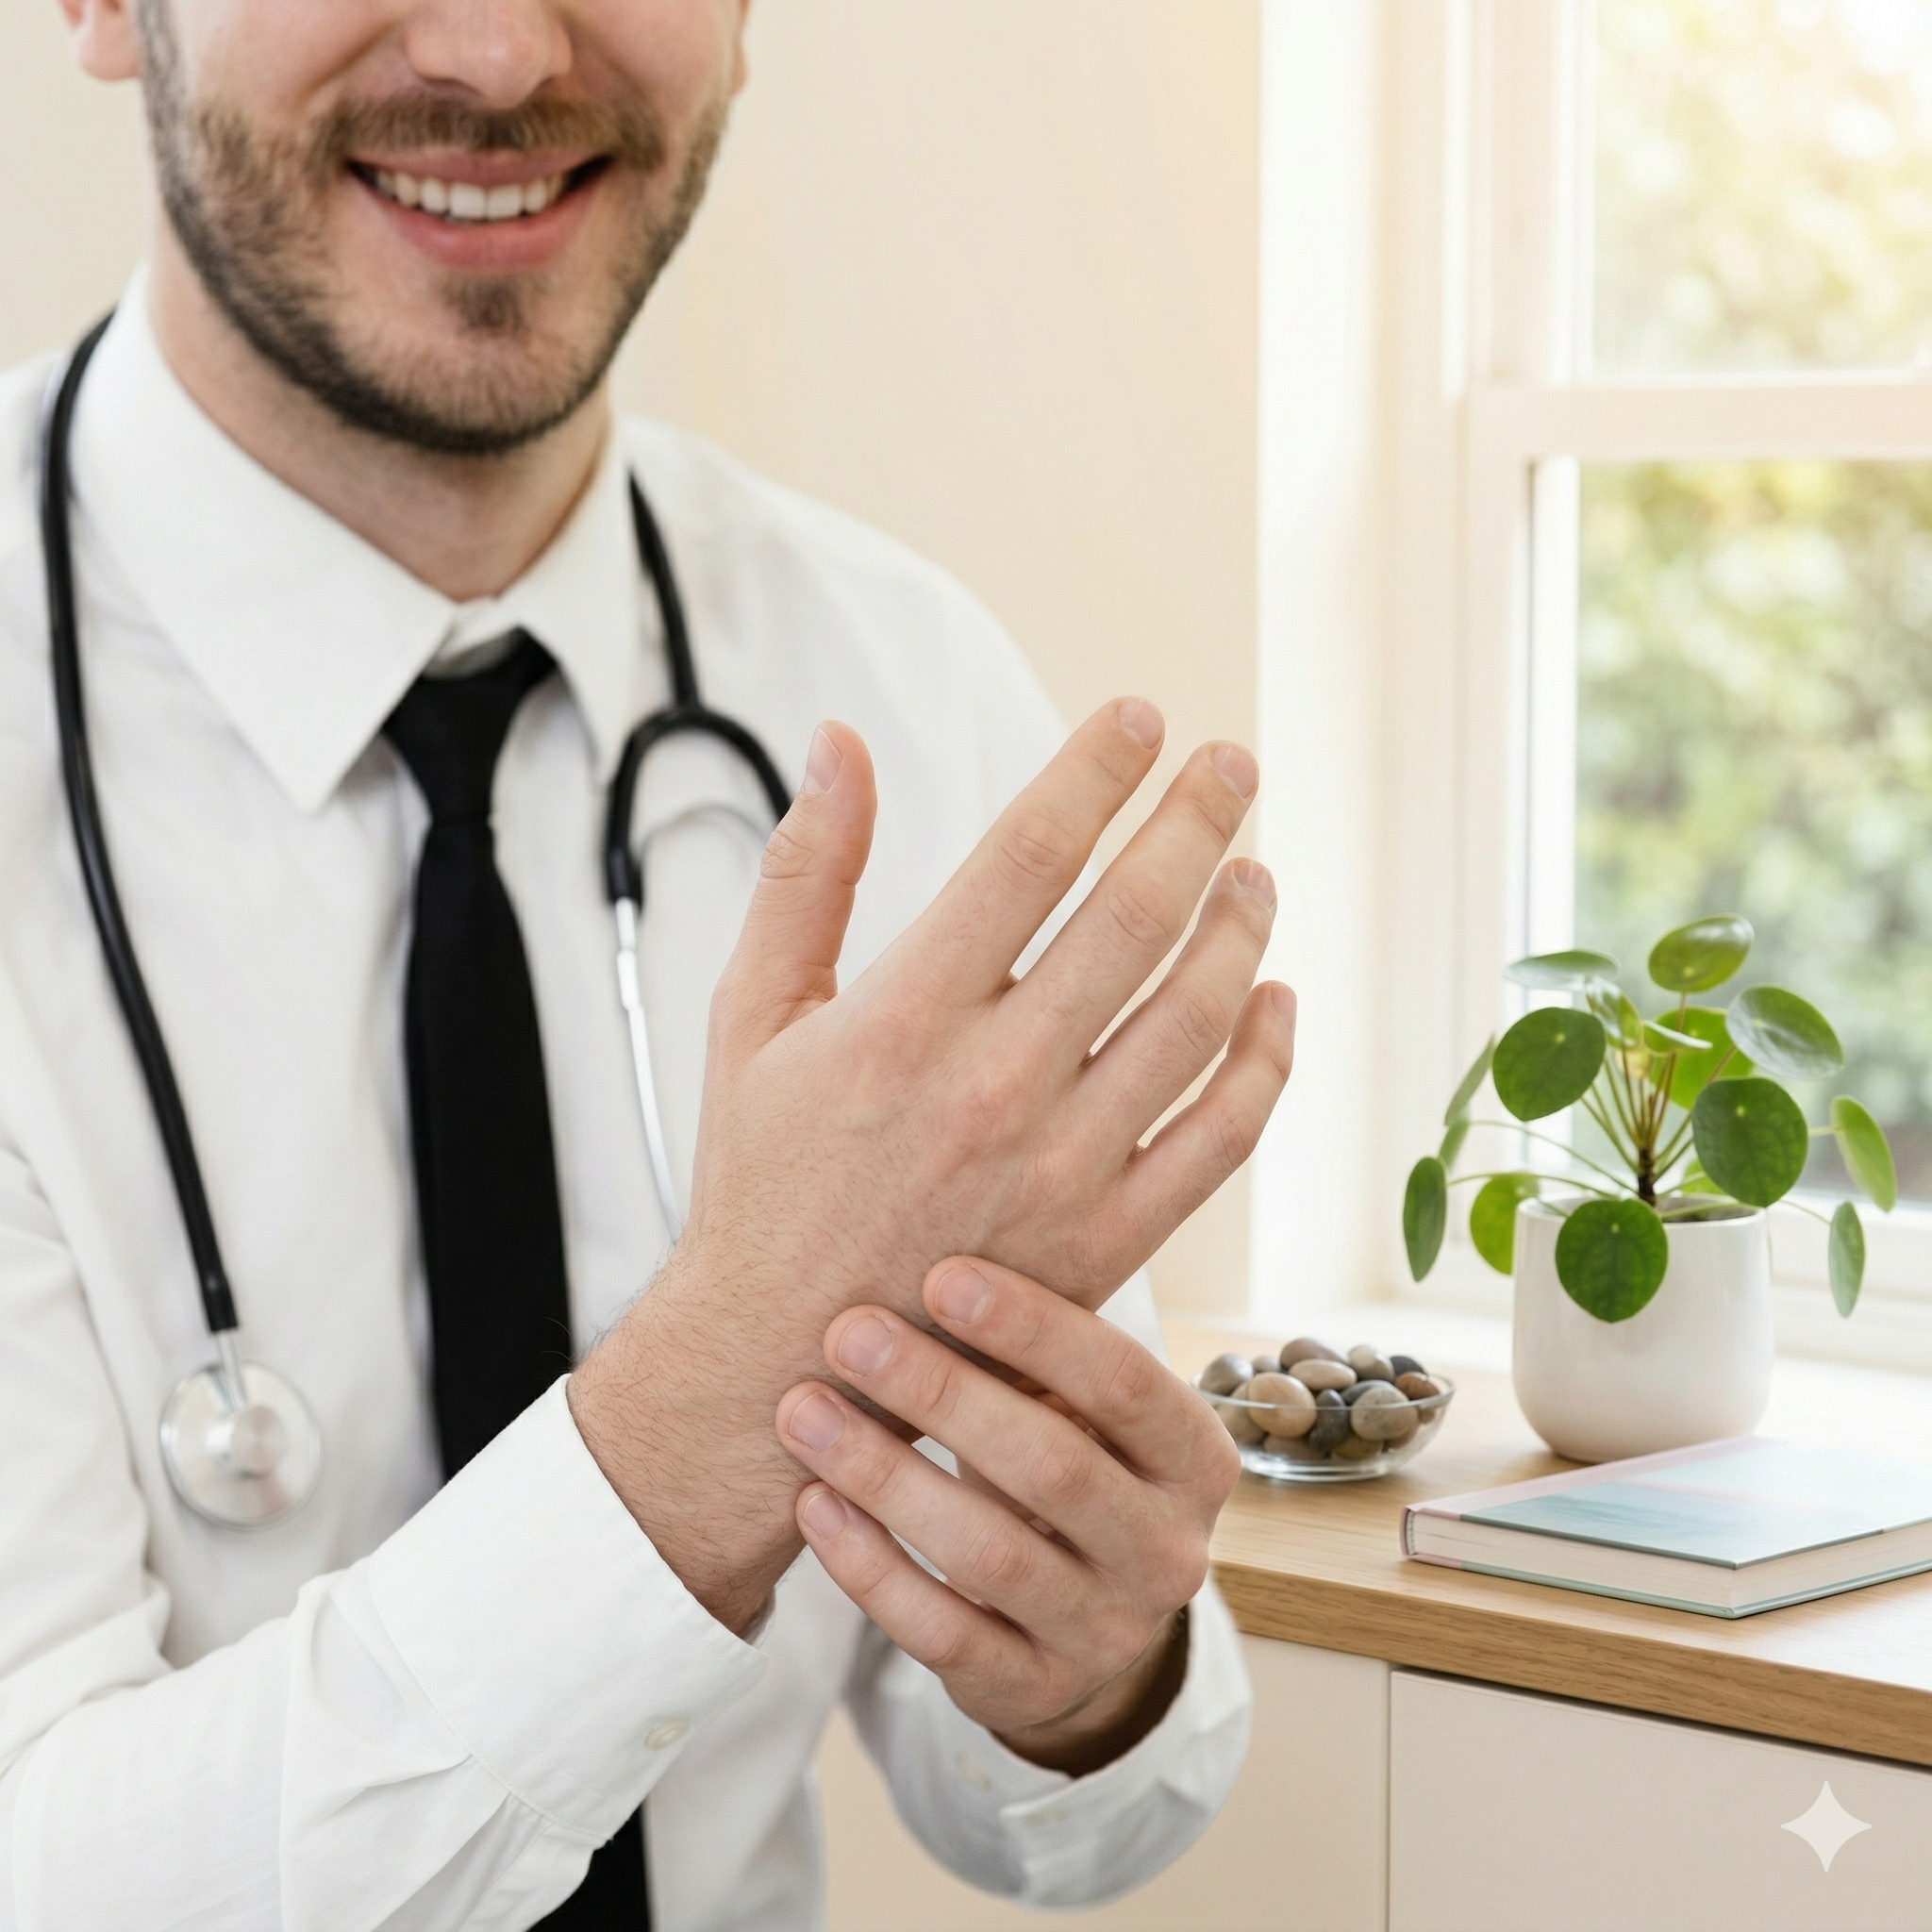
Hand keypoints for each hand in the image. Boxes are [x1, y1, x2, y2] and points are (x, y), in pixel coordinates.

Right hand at [572, 702, 1293, 1627]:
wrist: (786, 1359)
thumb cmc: (762, 1177)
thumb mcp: (751, 1014)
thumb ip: (805, 873)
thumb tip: (839, 741)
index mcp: (901, 1018)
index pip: (1028, 854)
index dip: (1096, 769)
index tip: (1139, 719)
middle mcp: (992, 1086)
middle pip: (1134, 917)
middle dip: (1197, 820)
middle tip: (1232, 764)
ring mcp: (1061, 1170)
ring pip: (1195, 1017)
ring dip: (1241, 927)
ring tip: (1254, 873)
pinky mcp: (1107, 1240)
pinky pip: (1222, 1138)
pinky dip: (1265, 1063)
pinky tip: (1274, 1003)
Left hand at [778, 1258, 1238, 1769]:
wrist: (1079, 1624)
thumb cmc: (1064, 1466)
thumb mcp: (1082, 1409)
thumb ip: (1040, 1345)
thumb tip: (938, 1221)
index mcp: (1193, 1458)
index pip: (1123, 1381)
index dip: (1033, 1326)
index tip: (941, 1276)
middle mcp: (1170, 1550)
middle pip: (1052, 1465)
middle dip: (942, 1391)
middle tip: (850, 1333)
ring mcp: (1107, 1631)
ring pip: (989, 1552)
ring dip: (885, 1474)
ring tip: (803, 1410)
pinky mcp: (1034, 1691)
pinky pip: (942, 1633)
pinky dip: (870, 1566)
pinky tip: (815, 1504)